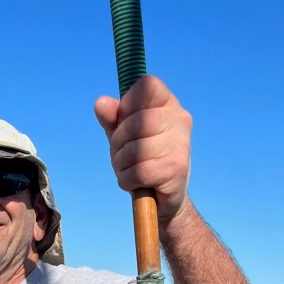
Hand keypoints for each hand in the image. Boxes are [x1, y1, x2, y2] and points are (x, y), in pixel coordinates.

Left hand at [94, 75, 191, 221]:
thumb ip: (111, 118)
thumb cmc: (142, 159)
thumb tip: (101, 104)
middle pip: (136, 121)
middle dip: (118, 142)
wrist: (163, 198)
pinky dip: (127, 181)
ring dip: (121, 164)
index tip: (125, 121)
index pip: (146, 85)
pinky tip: (133, 183)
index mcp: (167, 103)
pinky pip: (139, 172)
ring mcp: (181, 143)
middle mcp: (179, 119)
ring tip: (128, 170)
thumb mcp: (122, 136)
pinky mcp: (177, 168)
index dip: (128, 104)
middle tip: (121, 155)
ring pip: (136, 149)